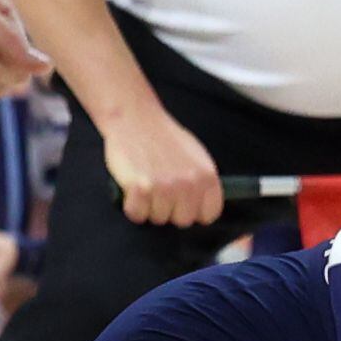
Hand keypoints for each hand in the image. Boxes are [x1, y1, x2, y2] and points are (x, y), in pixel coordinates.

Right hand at [101, 104, 228, 229]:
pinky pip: (137, 214)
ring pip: (158, 219)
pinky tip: (133, 188)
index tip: (183, 205)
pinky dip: (131, 205)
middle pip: (182, 221)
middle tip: (159, 191)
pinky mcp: (141, 188)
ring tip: (146, 184)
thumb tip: (203, 207)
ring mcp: (165, 187)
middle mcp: (189, 184)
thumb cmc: (164, 138)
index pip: (209, 214)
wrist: (136, 119)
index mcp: (207, 176)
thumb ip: (202, 182)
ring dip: (149, 207)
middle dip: (170, 211)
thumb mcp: (196, 156)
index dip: (194, 212)